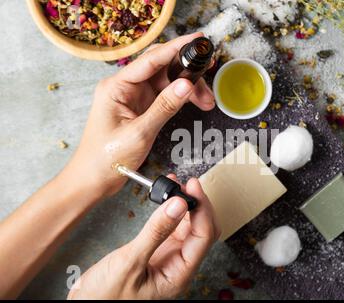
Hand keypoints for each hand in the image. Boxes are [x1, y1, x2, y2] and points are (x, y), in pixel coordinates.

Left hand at [65, 32, 214, 197]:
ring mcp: (133, 98)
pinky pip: (164, 96)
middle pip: (160, 67)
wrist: (94, 179)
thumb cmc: (106, 158)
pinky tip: (194, 102)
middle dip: (186, 70)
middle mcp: (124, 88)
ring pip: (166, 82)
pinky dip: (180, 99)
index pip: (150, 60)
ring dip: (187, 88)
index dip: (175, 49)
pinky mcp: (140, 108)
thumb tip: (186, 86)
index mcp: (116, 87)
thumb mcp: (139, 132)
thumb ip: (164, 107)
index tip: (196, 41)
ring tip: (206, 100)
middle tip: (208, 73)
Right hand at [67, 177, 219, 299]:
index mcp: (178, 275)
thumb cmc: (104, 298)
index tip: (193, 187)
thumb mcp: (129, 263)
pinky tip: (166, 200)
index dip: (202, 209)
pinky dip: (172, 213)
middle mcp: (178, 267)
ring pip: (188, 229)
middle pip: (202, 231)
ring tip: (177, 187)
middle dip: (198, 205)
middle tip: (188, 184)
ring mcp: (168, 259)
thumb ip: (156, 233)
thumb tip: (178, 205)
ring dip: (186, 207)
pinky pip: (172, 230)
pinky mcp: (156, 253)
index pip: (203, 236)